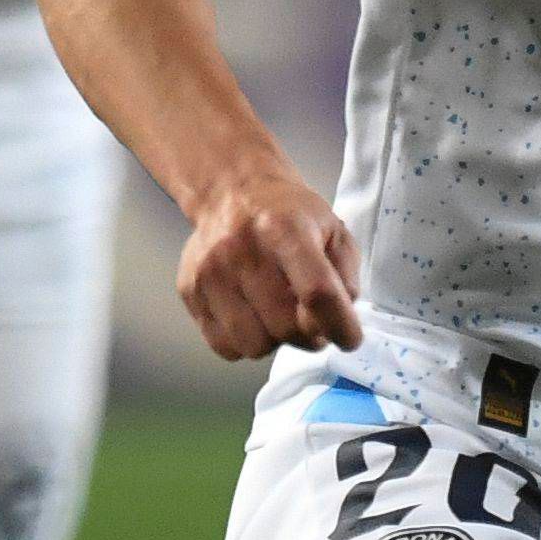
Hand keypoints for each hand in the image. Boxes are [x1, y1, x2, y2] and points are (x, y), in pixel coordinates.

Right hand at [174, 160, 363, 359]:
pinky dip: (246, 342)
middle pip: (286, 327)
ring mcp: (211, 272)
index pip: (317, 292)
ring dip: (276, 341)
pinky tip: (254, 317)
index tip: (349, 339)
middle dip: (310, 336)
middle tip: (312, 321)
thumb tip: (341, 320)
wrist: (233, 193)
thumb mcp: (332, 230)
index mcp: (285, 228)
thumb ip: (345, 275)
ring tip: (280, 315)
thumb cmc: (289, 216)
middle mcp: (243, 249)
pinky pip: (225, 347)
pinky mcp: (191, 290)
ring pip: (255, 345)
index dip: (340, 325)